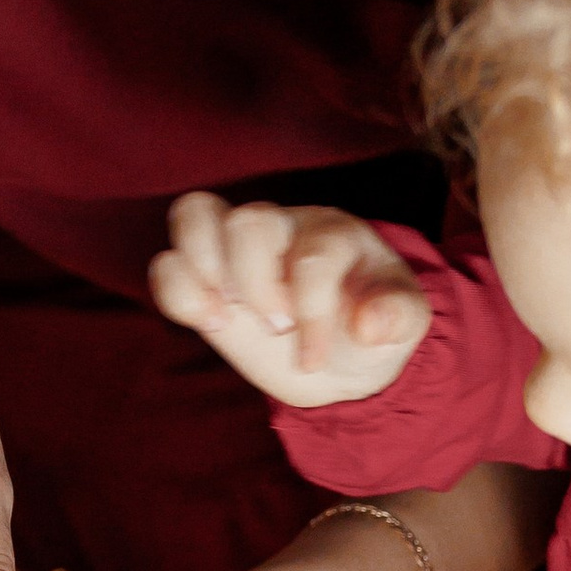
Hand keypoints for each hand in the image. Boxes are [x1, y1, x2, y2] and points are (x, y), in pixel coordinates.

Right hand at [150, 192, 429, 407]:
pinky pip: (166, 262)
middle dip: (256, 285)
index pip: (311, 255)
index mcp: (335, 234)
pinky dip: (176, 292)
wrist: (340, 355)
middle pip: (247, 221)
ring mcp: (238, 248)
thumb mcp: (404, 324)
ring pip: (194, 213)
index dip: (310, 310)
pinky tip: (210, 321)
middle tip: (278, 328)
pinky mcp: (207, 277)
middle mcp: (283, 228)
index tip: (315, 356)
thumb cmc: (371, 328)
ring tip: (223, 316)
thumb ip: (399, 316)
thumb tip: (368, 323)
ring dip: (203, 270)